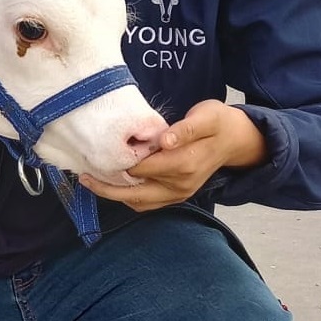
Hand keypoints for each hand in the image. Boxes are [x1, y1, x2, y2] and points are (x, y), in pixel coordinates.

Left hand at [80, 99, 266, 212]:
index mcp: (184, 164)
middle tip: (84, 177)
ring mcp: (179, 194)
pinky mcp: (177, 196)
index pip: (143, 169)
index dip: (119, 163)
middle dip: (107, 187)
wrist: (237, 140)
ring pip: (139, 202)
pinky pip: (147, 204)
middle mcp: (180, 185)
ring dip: (115, 195)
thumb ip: (185, 129)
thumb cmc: (218, 123)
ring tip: (92, 182)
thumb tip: (164, 140)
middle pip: (135, 194)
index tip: (97, 154)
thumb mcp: (206, 117)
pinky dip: (128, 197)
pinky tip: (113, 185)